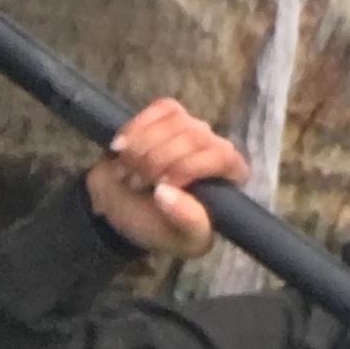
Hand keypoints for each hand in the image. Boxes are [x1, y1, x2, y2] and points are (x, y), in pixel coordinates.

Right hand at [86, 98, 249, 258]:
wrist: (123, 210)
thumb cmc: (159, 227)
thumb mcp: (179, 239)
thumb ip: (187, 223)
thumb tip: (168, 193)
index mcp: (229, 175)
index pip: (222, 156)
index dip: (189, 167)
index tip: (159, 187)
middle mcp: (214, 146)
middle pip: (194, 136)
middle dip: (157, 161)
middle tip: (136, 184)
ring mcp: (191, 128)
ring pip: (176, 120)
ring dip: (142, 147)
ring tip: (128, 172)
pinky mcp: (168, 117)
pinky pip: (160, 109)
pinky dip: (136, 127)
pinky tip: (121, 147)